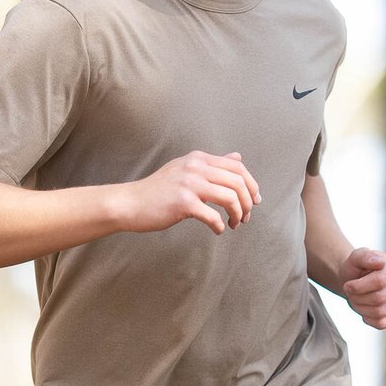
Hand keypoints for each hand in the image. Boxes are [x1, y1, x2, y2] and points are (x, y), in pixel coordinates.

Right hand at [123, 151, 261, 235]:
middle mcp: (196, 167)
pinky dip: (219, 225)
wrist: (131, 203)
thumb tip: (237, 156)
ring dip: (237, 214)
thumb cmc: (159, 190)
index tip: (254, 201)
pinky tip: (217, 230)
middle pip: (238, 182)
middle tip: (245, 217)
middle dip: (248, 202)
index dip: (252, 184)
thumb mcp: (186, 169)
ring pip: (230, 198)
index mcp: (199, 158)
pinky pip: (213, 216)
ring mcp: (189, 184)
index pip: (237, 166)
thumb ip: (212, 164)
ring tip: (234, 224)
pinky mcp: (183, 203)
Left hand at [340, 247, 385, 329]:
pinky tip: (364, 310)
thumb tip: (379, 262)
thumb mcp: (355, 257)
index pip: (380, 281)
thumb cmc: (356, 268)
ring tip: (356, 300)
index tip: (348, 285)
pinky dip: (368, 319)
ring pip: (380, 312)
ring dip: (361, 308)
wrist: (356, 280)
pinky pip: (383, 323)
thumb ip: (364, 255)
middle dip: (359, 298)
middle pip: (380, 298)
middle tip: (350, 293)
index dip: (359, 287)